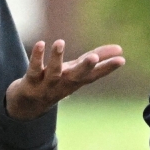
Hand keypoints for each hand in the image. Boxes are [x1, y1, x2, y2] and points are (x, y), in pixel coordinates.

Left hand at [4, 40, 124, 120]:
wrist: (27, 107)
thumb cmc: (57, 82)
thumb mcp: (76, 70)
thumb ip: (96, 59)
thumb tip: (120, 49)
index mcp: (76, 81)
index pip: (94, 75)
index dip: (107, 67)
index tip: (121, 59)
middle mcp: (64, 84)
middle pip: (76, 77)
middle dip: (85, 67)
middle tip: (94, 58)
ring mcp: (47, 85)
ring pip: (53, 72)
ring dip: (56, 58)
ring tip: (60, 42)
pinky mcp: (30, 82)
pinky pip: (33, 69)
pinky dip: (37, 57)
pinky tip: (41, 43)